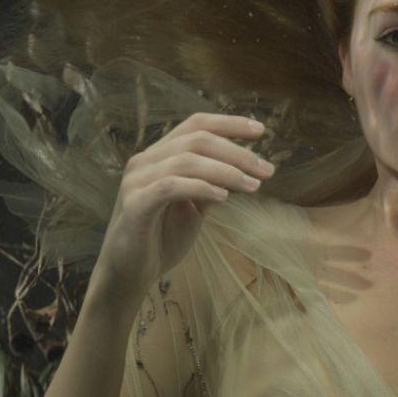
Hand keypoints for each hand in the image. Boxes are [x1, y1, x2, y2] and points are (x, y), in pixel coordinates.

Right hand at [93, 112, 273, 299]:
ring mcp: (136, 181)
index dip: (229, 123)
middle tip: (267, 170)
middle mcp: (145, 161)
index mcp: (160, 156)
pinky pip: (169, 187)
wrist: (130, 273)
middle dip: (237, 152)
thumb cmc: (162, 238)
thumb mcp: (194, 207)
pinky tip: (223, 197)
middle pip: (196, 140)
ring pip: (185, 161)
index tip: (261, 131)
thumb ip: (212, 183)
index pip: (195, 124)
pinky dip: (199, 187)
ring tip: (253, 186)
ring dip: (226, 171)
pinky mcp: (134, 206)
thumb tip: (245, 166)